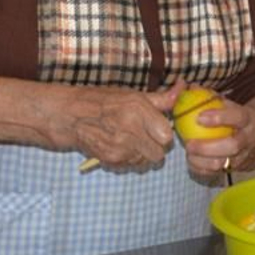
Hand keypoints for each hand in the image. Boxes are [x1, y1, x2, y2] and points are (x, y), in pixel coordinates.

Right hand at [60, 83, 179, 171]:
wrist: (71, 116)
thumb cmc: (103, 101)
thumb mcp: (132, 95)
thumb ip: (161, 99)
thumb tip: (183, 88)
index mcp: (137, 110)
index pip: (167, 136)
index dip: (163, 134)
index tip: (157, 129)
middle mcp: (130, 129)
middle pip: (160, 153)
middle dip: (156, 147)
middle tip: (146, 137)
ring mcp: (120, 147)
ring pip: (147, 161)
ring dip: (143, 154)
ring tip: (131, 141)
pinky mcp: (111, 159)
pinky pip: (133, 165)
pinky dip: (130, 159)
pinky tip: (120, 147)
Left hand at [180, 94, 254, 179]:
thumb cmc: (237, 117)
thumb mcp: (230, 104)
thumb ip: (210, 97)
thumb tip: (190, 87)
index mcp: (248, 118)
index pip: (238, 117)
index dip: (220, 117)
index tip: (199, 117)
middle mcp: (249, 139)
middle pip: (233, 145)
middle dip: (208, 146)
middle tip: (189, 143)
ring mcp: (243, 156)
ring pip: (224, 163)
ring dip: (203, 161)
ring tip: (189, 153)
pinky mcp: (235, 169)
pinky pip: (217, 174)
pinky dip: (202, 169)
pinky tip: (191, 161)